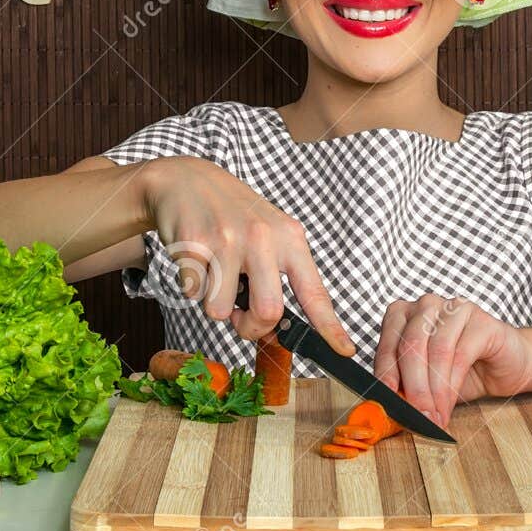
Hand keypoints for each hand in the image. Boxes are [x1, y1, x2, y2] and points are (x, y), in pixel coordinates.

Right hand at [141, 156, 354, 355]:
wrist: (187, 179)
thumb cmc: (232, 215)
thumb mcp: (269, 234)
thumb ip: (278, 276)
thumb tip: (276, 330)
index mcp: (289, 238)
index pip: (315, 292)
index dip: (330, 327)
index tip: (345, 351)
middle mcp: (263, 238)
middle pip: (268, 312)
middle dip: (251, 328)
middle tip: (241, 318)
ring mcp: (228, 240)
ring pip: (221, 310)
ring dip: (215, 303)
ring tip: (215, 273)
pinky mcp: (194, 244)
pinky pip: (192, 294)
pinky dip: (191, 286)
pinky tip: (196, 258)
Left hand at [373, 295, 531, 428]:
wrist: (507, 367)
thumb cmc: (463, 372)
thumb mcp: (426, 381)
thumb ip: (406, 386)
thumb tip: (387, 407)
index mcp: (404, 314)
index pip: (388, 345)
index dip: (386, 376)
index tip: (387, 404)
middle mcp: (427, 305)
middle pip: (411, 345)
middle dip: (413, 387)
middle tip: (418, 416)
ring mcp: (455, 308)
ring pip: (436, 350)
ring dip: (434, 390)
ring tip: (435, 416)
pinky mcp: (481, 320)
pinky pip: (461, 354)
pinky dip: (452, 385)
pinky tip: (448, 405)